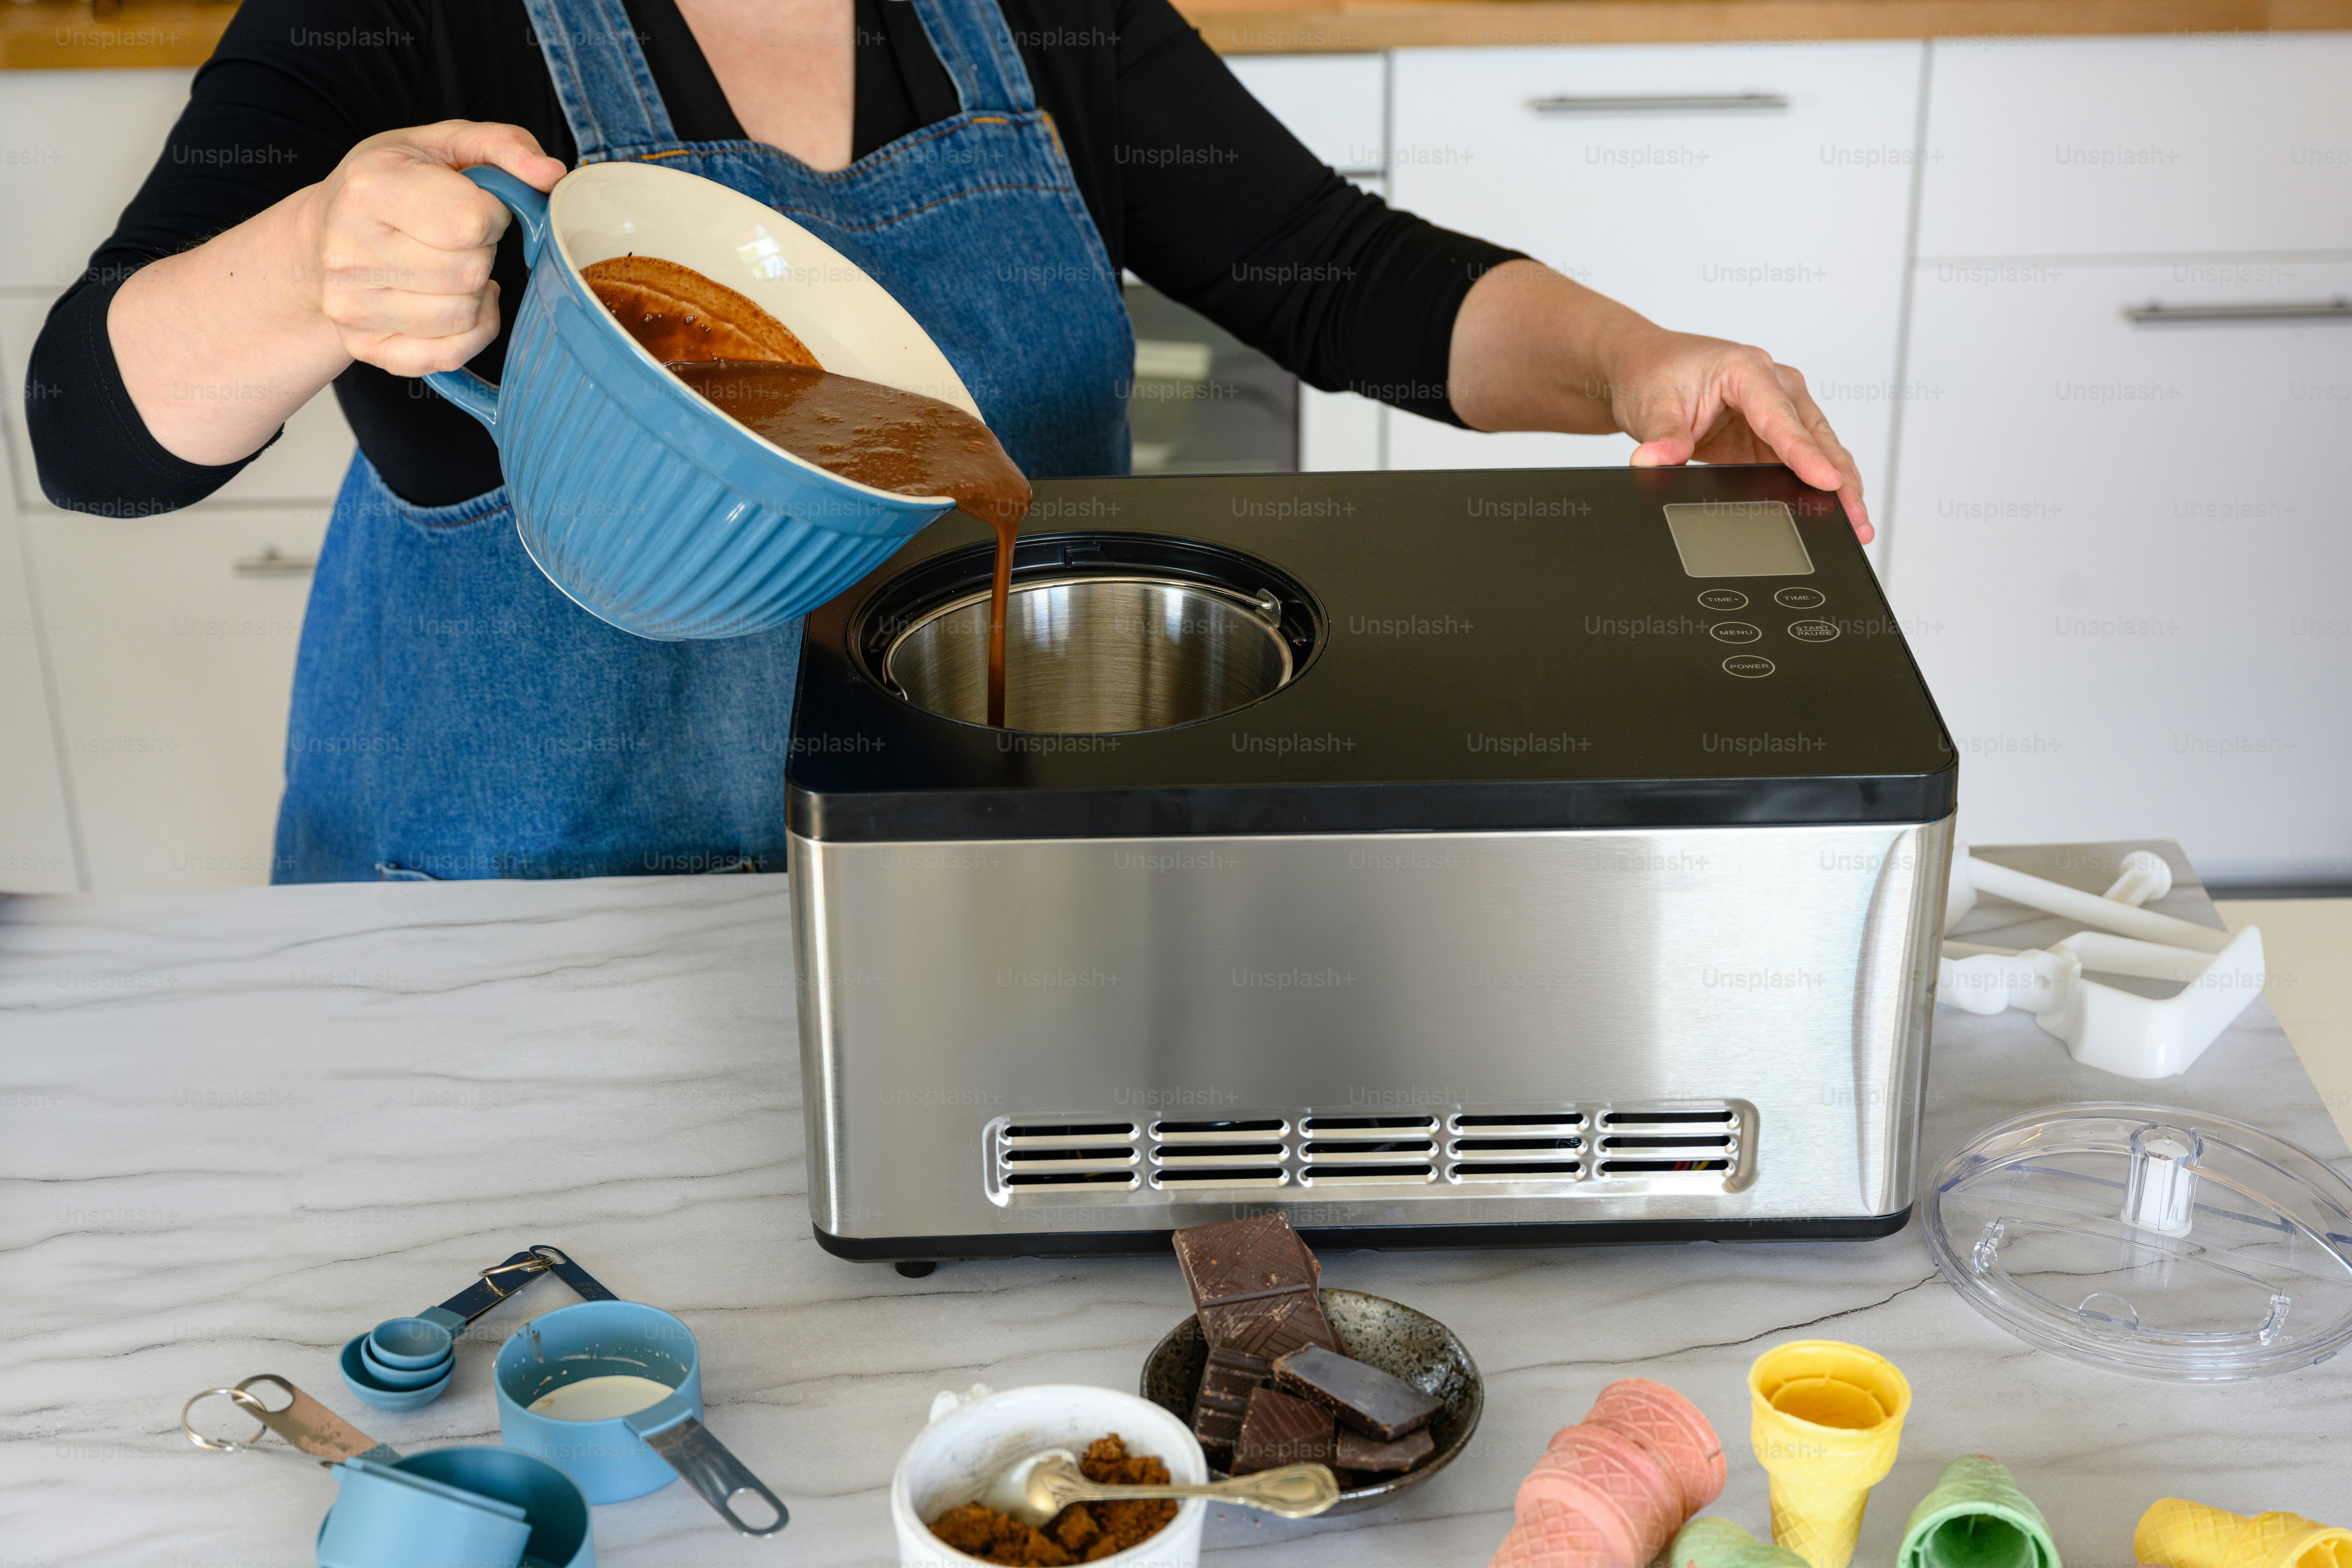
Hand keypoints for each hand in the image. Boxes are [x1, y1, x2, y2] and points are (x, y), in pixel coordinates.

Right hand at [293, 121, 566, 377]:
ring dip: (475, 293)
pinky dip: (469, 333)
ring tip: (452, 267)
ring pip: (462, 316)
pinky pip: (448, 355)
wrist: (322, 232)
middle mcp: (350, 250)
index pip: (471, 221)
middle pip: (469, 272)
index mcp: (369, 188)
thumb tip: (552, 174)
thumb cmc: (389, 183)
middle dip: (482, 253)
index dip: (493, 215)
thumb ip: (505, 147)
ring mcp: (352, 306)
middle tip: (458, 239)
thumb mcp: (442, 144)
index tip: (476, 208)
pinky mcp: (364, 346)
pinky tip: (454, 303)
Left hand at [1448, 262, 1871, 542]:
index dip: (1805, 453)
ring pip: (1819, 449)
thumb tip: (1655, 462)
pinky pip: (1802, 460)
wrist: (1646, 368)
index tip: (1827, 481)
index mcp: (1747, 370)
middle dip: (1839, 478)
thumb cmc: (1654, 374)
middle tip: (1856, 518)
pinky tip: (1834, 511)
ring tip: (1857, 524)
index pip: (1781, 417)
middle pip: (1815, 435)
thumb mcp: (1653, 407)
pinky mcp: (1773, 434)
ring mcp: (1779, 409)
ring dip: (1839, 486)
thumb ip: (1662, 438)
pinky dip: (1819, 485)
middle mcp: (1773, 386)